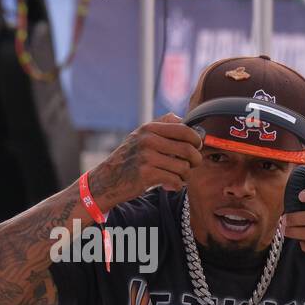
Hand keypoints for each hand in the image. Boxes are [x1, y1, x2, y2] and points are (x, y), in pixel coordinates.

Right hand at [85, 113, 202, 210]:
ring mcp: (147, 157)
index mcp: (149, 128)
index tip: (197, 146)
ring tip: (179, 177)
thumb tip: (184, 119)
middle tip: (193, 164)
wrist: (107, 180)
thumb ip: (161, 125)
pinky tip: (170, 185)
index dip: (196, 139)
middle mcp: (148, 140)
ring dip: (185, 175)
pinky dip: (176, 185)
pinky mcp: (147, 174)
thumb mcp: (140, 136)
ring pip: (183, 167)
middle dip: (196, 159)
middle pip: (187, 149)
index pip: (183, 129)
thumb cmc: (128, 159)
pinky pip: (175, 180)